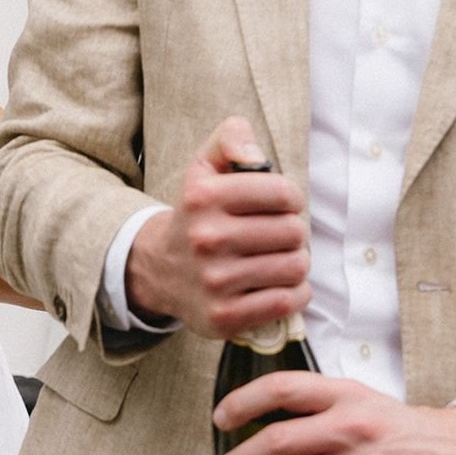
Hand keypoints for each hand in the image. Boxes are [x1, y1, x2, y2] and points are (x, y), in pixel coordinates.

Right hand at [125, 116, 309, 338]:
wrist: (159, 270)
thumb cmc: (198, 216)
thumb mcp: (204, 167)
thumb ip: (231, 139)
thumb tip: (256, 156)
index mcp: (203, 197)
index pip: (283, 193)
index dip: (290, 199)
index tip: (279, 206)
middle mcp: (206, 238)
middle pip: (294, 232)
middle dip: (293, 233)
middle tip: (276, 237)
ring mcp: (214, 281)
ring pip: (295, 267)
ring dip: (295, 264)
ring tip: (277, 260)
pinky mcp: (223, 315)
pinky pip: (285, 302)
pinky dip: (293, 294)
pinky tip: (277, 286)